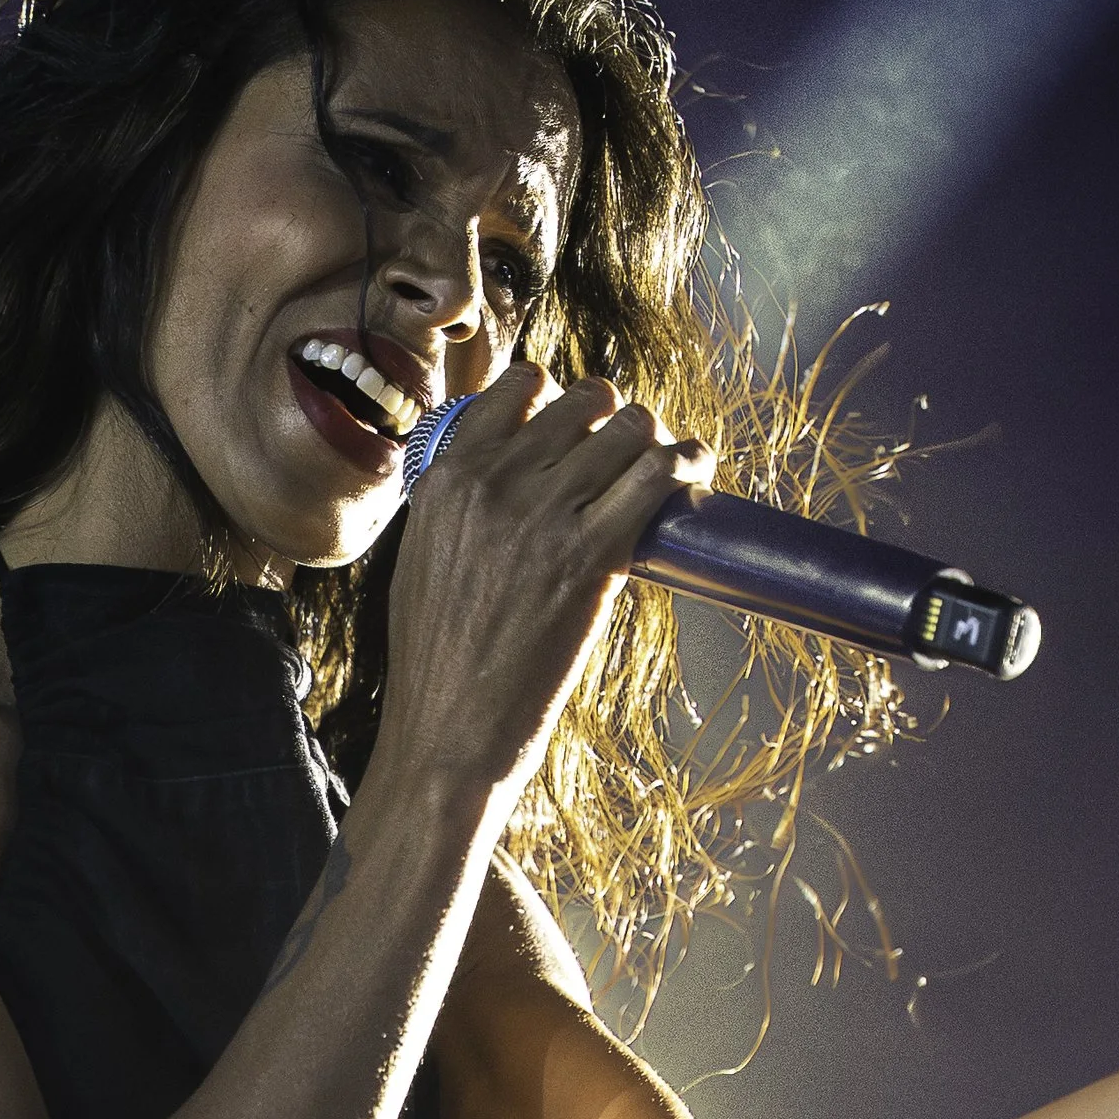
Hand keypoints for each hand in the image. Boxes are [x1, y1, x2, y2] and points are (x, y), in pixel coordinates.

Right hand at [374, 365, 711, 808]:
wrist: (448, 731)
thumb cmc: (436, 664)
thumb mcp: (423, 561)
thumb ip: (461, 510)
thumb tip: (505, 486)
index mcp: (448, 476)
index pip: (521, 386)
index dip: (562, 398)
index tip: (582, 425)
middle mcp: (495, 481)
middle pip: (585, 400)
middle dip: (615, 419)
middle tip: (631, 454)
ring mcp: (545, 514)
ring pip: (628, 427)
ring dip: (656, 440)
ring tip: (669, 463)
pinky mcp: (591, 555)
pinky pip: (656, 476)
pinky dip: (685, 464)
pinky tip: (695, 472)